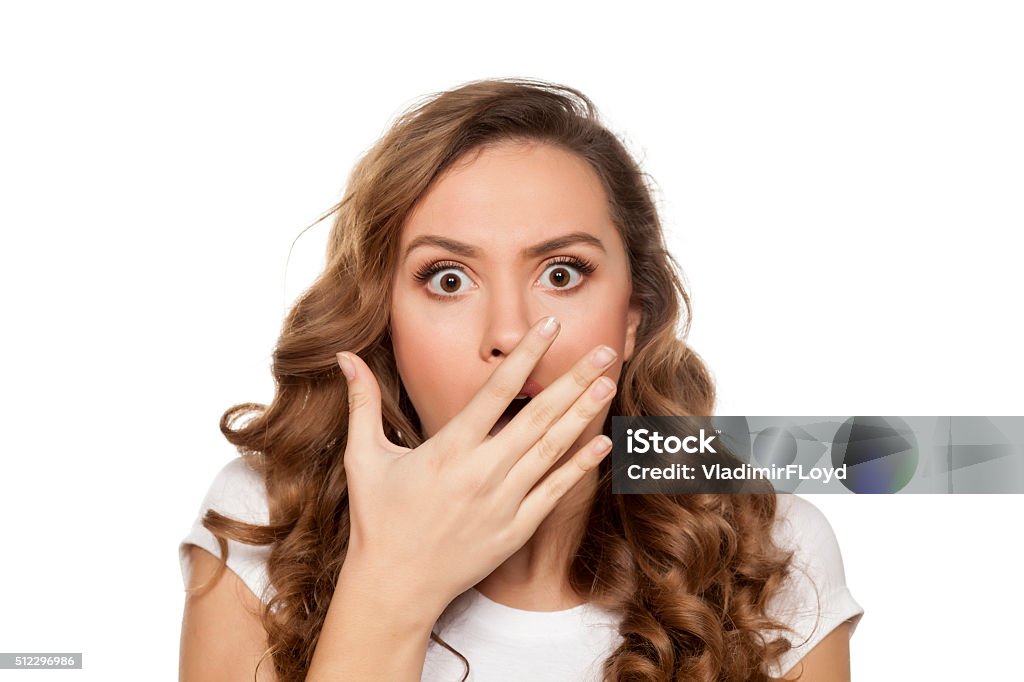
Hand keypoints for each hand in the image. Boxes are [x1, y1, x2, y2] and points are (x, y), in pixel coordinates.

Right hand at [334, 316, 617, 617]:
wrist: (395, 586)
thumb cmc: (377, 519)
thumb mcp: (363, 457)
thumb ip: (361, 403)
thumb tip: (344, 357)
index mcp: (448, 449)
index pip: (496, 390)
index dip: (526, 355)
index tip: (550, 327)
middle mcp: (482, 472)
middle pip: (537, 416)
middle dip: (574, 380)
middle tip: (604, 350)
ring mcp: (503, 503)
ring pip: (552, 450)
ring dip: (583, 415)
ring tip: (608, 383)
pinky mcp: (515, 530)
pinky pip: (554, 492)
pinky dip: (579, 467)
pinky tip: (602, 444)